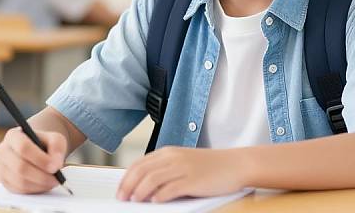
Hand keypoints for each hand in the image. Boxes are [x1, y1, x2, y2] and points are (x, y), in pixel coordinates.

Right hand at [0, 127, 66, 193]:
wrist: (38, 150)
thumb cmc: (45, 143)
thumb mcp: (55, 138)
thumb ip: (57, 146)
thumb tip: (55, 164)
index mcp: (13, 135)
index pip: (23, 147)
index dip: (39, 158)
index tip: (55, 166)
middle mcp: (3, 151)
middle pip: (20, 167)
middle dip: (41, 175)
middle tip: (56, 178)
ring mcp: (2, 168)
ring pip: (20, 181)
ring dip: (40, 184)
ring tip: (53, 181)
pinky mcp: (5, 182)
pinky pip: (19, 190)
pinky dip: (35, 189)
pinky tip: (45, 184)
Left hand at [116, 146, 245, 202]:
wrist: (235, 164)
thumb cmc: (210, 166)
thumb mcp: (184, 162)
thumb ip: (166, 169)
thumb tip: (144, 187)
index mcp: (169, 152)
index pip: (140, 163)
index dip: (126, 178)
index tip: (120, 190)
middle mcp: (174, 157)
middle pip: (142, 170)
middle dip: (128, 186)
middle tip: (122, 199)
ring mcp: (183, 168)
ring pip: (152, 179)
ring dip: (140, 192)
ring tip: (134, 202)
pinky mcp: (193, 180)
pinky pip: (170, 189)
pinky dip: (159, 196)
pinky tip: (154, 203)